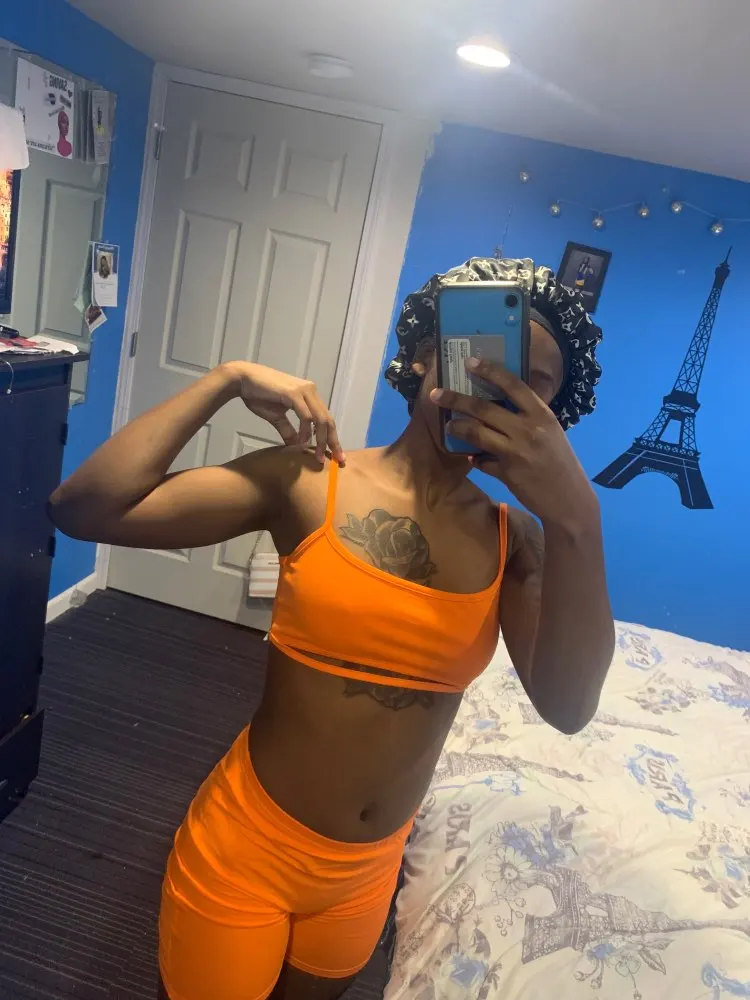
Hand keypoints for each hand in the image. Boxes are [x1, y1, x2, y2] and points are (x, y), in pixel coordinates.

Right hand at [223, 362, 344, 464]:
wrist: (242, 379)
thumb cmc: (258, 395)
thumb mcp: (277, 417)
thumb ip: (288, 430)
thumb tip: (296, 447)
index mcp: (310, 395)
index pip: (326, 419)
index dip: (332, 438)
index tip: (336, 455)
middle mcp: (311, 391)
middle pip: (328, 420)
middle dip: (333, 442)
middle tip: (338, 460)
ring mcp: (303, 391)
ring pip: (320, 419)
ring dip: (320, 440)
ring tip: (317, 456)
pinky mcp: (293, 393)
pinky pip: (305, 416)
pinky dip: (305, 431)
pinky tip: (302, 443)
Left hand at [430, 358, 596, 528]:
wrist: (569, 498)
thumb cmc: (560, 461)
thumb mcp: (550, 431)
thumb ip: (528, 418)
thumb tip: (497, 406)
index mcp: (542, 414)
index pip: (513, 385)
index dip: (490, 371)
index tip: (470, 362)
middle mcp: (528, 430)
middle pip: (484, 408)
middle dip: (456, 399)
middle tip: (436, 394)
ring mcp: (516, 452)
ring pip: (476, 433)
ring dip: (458, 428)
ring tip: (449, 426)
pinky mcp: (507, 473)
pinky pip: (482, 462)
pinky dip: (476, 459)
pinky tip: (473, 458)